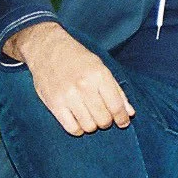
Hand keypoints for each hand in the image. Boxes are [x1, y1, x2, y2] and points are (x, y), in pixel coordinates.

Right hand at [8, 21, 133, 135]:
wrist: (47, 48)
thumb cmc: (77, 58)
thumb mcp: (101, 67)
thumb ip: (117, 90)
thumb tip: (130, 112)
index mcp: (99, 75)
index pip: (116, 106)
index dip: (122, 118)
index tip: (123, 122)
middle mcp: (84, 86)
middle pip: (103, 119)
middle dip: (107, 121)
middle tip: (104, 116)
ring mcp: (68, 96)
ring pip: (89, 126)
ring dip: (93, 125)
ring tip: (91, 116)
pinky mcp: (54, 104)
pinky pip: (72, 128)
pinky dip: (78, 129)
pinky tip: (79, 120)